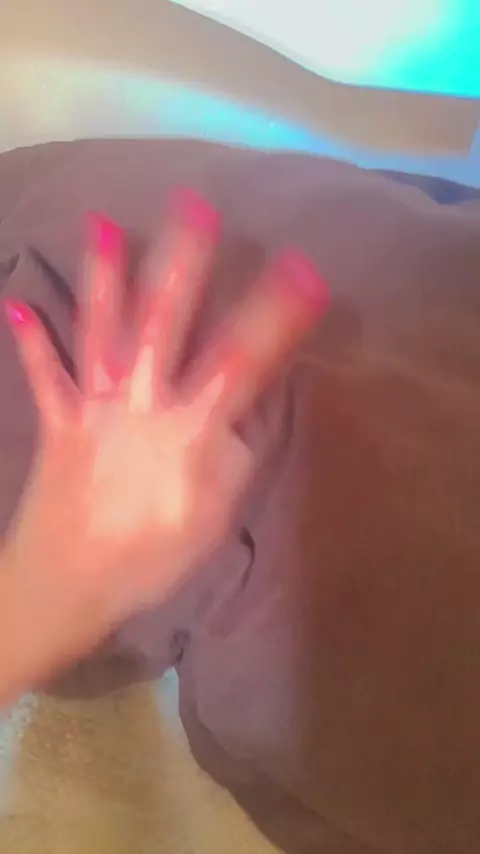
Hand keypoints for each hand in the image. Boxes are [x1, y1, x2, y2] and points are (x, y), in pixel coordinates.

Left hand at [2, 188, 327, 683]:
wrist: (69, 586)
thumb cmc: (153, 559)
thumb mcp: (216, 516)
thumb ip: (233, 455)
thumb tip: (241, 407)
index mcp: (190, 430)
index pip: (241, 361)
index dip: (276, 315)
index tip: (304, 269)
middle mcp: (141, 404)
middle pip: (163, 323)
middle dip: (182, 263)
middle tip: (194, 205)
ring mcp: (94, 408)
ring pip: (100, 332)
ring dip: (101, 276)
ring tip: (101, 223)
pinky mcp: (57, 421)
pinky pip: (42, 376)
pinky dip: (29, 341)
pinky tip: (15, 304)